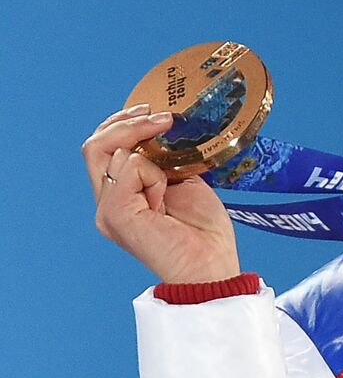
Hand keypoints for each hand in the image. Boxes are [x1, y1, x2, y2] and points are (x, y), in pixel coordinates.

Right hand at [83, 104, 240, 283]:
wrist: (211, 266)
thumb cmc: (204, 232)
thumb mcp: (184, 183)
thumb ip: (164, 161)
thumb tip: (162, 130)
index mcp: (122, 196)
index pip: (103, 148)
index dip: (122, 123)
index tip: (152, 111)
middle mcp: (108, 203)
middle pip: (95, 145)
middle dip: (128, 122)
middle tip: (163, 117)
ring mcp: (108, 209)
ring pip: (109, 151)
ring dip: (150, 156)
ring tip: (173, 180)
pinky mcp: (115, 213)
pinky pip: (127, 168)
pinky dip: (153, 174)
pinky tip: (165, 196)